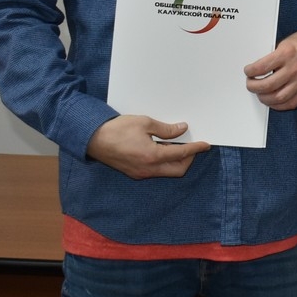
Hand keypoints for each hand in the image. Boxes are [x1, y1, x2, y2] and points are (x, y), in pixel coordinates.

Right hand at [86, 114, 210, 179]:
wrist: (92, 139)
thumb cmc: (116, 129)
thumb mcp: (144, 123)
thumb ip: (166, 129)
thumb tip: (181, 130)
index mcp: (152, 156)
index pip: (181, 154)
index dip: (196, 149)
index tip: (205, 144)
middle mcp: (148, 169)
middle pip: (178, 170)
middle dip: (189, 159)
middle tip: (192, 145)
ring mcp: (141, 173)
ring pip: (167, 172)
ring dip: (176, 161)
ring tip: (176, 145)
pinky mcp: (134, 173)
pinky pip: (156, 171)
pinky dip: (164, 162)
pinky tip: (162, 149)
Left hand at [243, 29, 296, 110]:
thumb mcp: (286, 42)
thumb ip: (273, 56)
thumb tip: (258, 68)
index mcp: (287, 53)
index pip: (262, 67)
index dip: (250, 71)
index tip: (248, 71)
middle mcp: (294, 68)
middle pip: (268, 85)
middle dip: (253, 86)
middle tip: (250, 84)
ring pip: (278, 98)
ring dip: (264, 98)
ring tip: (260, 93)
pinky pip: (291, 103)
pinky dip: (279, 105)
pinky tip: (273, 101)